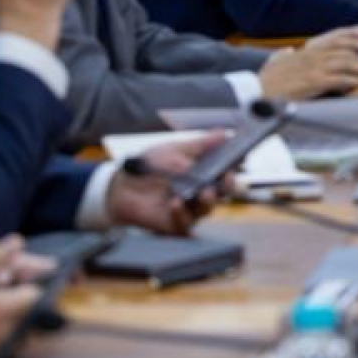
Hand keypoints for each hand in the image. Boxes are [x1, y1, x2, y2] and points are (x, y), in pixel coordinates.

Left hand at [106, 132, 224, 234]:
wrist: (120, 185)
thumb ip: (199, 145)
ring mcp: (187, 209)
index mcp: (202, 173)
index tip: (237, 161)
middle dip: (228, 186)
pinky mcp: (173, 224)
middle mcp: (199, 192)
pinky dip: (181, 213)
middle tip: (225, 179)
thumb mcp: (174, 150)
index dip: (233, 167)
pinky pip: (183, 223)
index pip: (225, 172)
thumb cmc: (148, 166)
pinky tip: (175, 203)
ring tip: (203, 192)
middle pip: (222, 193)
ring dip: (207, 201)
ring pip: (206, 209)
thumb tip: (223, 133)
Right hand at [259, 29, 357, 98]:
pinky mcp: (316, 81)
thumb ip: (282, 55)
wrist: (257, 92)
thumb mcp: (274, 62)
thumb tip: (285, 51)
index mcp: (305, 51)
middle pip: (344, 48)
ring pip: (347, 62)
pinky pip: (343, 78)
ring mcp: (315, 67)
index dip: (350, 34)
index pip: (332, 37)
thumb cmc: (266, 80)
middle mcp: (312, 55)